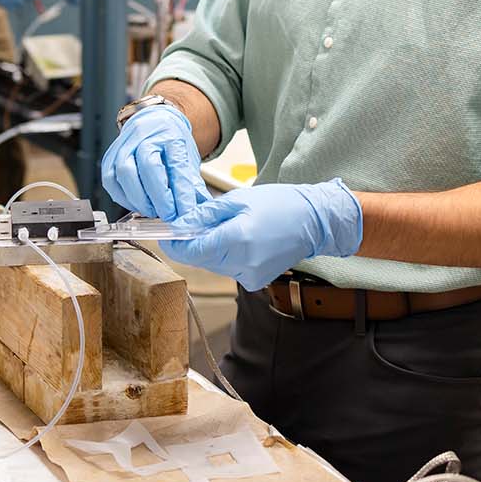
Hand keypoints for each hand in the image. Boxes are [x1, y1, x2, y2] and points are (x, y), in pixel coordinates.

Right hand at [101, 104, 208, 220]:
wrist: (152, 123)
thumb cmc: (169, 141)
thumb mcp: (187, 157)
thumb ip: (192, 184)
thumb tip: (200, 209)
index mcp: (168, 133)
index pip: (175, 164)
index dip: (181, 191)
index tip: (186, 210)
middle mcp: (143, 135)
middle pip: (147, 166)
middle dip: (158, 197)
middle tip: (168, 213)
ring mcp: (122, 145)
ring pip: (124, 173)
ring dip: (139, 199)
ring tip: (153, 210)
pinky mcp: (109, 158)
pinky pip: (111, 182)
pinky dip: (124, 198)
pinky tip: (137, 203)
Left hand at [161, 180, 362, 290]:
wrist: (314, 222)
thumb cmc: (280, 204)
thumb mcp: (238, 200)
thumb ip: (206, 214)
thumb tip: (181, 223)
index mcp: (237, 239)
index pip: (192, 250)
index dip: (175, 242)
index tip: (166, 233)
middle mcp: (242, 263)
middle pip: (200, 259)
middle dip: (191, 243)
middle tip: (192, 224)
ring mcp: (250, 276)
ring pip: (213, 265)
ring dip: (209, 249)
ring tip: (224, 227)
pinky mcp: (254, 282)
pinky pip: (228, 270)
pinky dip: (226, 256)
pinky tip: (240, 240)